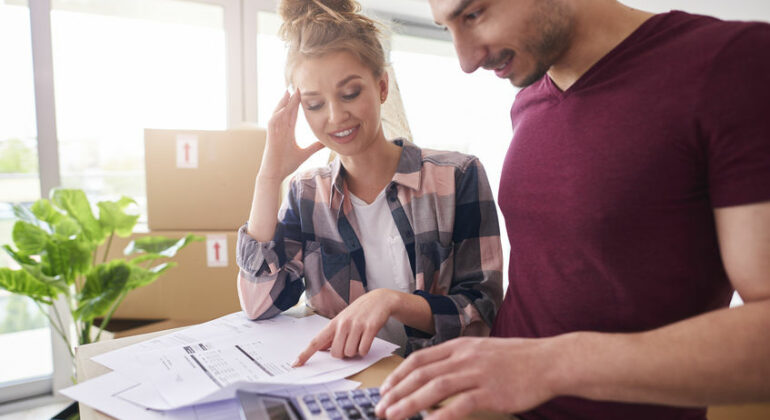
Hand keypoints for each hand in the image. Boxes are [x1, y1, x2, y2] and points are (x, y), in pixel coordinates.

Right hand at [258, 90, 324, 180]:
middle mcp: (281, 129)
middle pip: (287, 110)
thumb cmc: (286, 165)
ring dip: (284, 102)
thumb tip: (326, 143)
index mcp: (287, 132)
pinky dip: (277, 114)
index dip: (298, 104)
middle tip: (299, 86)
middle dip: (292, 99)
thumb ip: (314, 147)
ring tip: (290, 91)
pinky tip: (283, 107)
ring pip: (279, 113)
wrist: (275, 174)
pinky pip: (273, 121)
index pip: (293, 114)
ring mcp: (275, 131)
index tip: (305, 94)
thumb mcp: (305, 154)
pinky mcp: (271, 136)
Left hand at [293, 289, 398, 366]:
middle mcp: (343, 324)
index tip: (296, 364)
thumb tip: (321, 347)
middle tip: (350, 343)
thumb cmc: (360, 311)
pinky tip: (367, 340)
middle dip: (343, 353)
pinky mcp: (370, 328)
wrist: (380, 299)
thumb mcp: (344, 319)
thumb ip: (333, 334)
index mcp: (334, 323)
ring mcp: (357, 325)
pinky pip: (363, 350)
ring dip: (355, 351)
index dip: (305, 354)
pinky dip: (365, 350)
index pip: (316, 341)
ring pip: (350, 353)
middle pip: (336, 353)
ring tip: (360, 339)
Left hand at [374, 336, 560, 419]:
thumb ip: (457, 361)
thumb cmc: (516, 359)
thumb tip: (433, 377)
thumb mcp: (481, 350)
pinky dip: (441, 416)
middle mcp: (464, 357)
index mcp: (459, 346)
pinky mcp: (491, 392)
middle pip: (421, 374)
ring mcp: (478, 374)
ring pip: (435, 388)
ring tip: (393, 416)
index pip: (419, 359)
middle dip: (397, 392)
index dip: (398, 375)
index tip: (385, 389)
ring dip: (410, 403)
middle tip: (381, 408)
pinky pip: (460, 405)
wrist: (549, 361)